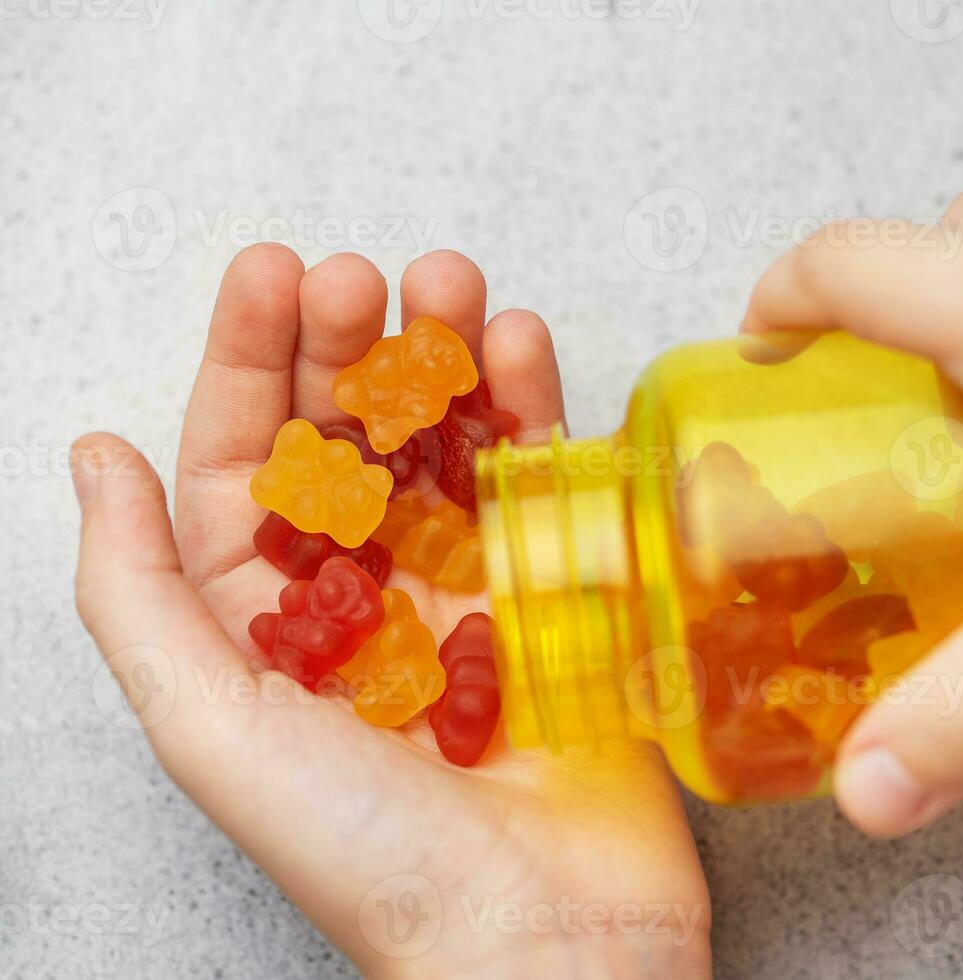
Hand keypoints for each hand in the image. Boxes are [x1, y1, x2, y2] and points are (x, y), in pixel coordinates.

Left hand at [72, 247, 710, 977]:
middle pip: (349, 440)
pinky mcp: (557, 590)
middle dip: (349, 347)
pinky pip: (539, 480)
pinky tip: (520, 342)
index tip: (273, 275)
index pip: (245, 464)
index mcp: (266, 623)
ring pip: (447, 443)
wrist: (538, 933)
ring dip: (445, 355)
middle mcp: (365, 596)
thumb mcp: (209, 724)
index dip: (250, 363)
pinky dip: (531, 406)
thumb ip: (136, 591)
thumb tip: (96, 454)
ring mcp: (467, 588)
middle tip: (363, 277)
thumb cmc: (364, 852)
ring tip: (446, 281)